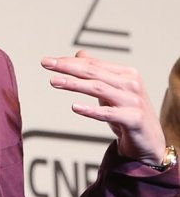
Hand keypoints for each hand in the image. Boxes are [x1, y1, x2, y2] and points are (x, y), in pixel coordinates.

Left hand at [41, 49, 165, 164]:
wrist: (149, 143)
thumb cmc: (127, 114)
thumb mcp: (112, 91)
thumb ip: (97, 73)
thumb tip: (79, 54)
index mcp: (126, 74)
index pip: (93, 64)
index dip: (69, 61)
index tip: (48, 61)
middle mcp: (131, 84)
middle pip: (94, 72)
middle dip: (67, 67)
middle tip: (46, 64)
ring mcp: (133, 101)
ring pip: (99, 88)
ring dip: (74, 84)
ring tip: (54, 82)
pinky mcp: (134, 119)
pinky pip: (109, 113)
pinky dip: (91, 110)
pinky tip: (75, 107)